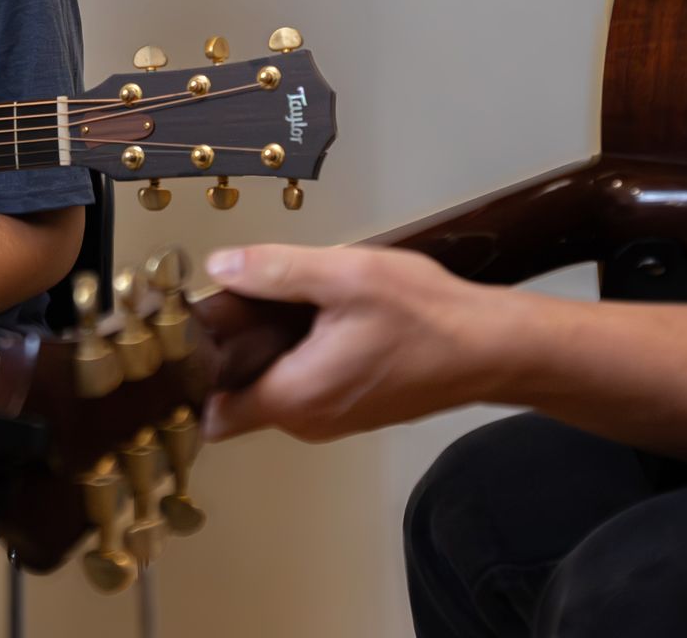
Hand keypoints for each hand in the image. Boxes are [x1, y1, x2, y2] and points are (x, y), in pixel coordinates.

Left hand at [201, 244, 507, 442]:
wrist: (491, 348)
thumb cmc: (426, 317)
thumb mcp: (343, 275)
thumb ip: (275, 272)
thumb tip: (220, 267)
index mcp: (295, 396)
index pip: (212, 410)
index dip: (195, 372)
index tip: (195, 331)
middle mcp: (308, 420)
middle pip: (239, 393)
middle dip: (234, 349)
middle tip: (244, 296)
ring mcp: (332, 419)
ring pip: (273, 385)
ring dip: (270, 347)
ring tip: (289, 298)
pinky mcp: (352, 408)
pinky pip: (304, 384)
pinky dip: (300, 353)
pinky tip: (321, 314)